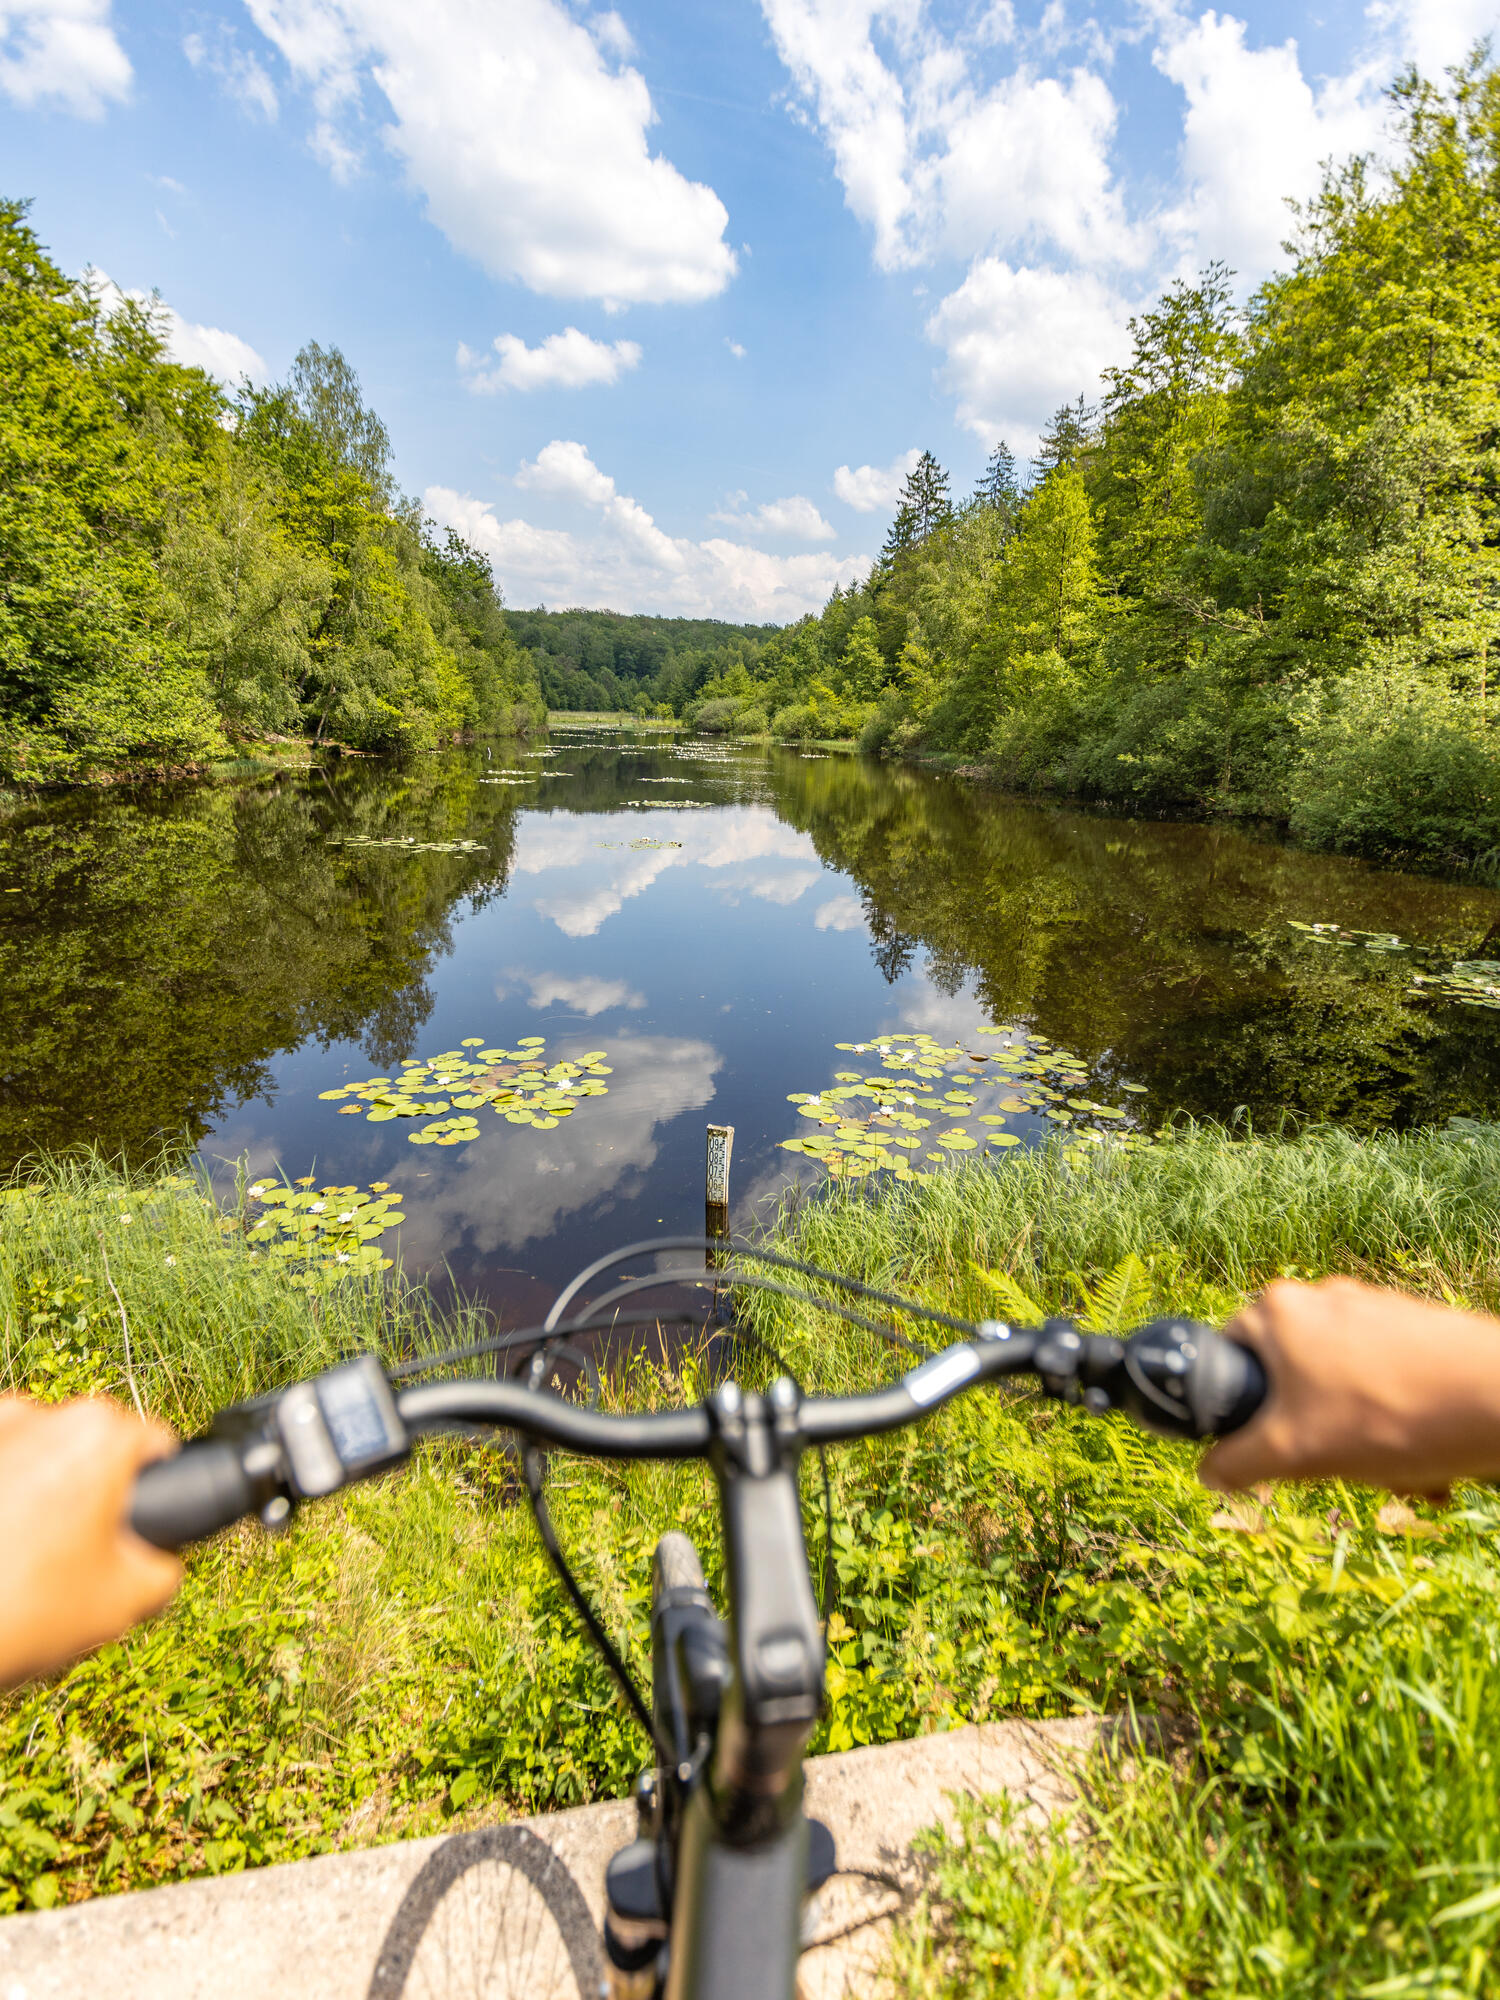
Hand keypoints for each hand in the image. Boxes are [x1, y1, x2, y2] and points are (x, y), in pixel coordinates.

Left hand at [0, 1396, 181, 1684]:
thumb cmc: (18, 1612)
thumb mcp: (125, 1603)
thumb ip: (165, 1565)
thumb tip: (157, 1552)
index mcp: (97, 1434)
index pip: (155, 1447)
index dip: (152, 1493)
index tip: (123, 1533)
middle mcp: (39, 1411)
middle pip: (89, 1446)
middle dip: (84, 1494)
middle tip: (64, 1558)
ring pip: (33, 1453)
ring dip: (30, 1491)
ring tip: (13, 1557)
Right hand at [1199, 1277, 1499, 1498]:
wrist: (1495, 1400)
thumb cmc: (1386, 1417)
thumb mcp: (1294, 1452)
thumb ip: (1239, 1462)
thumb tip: (1209, 1473)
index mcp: (1279, 1311)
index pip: (1230, 1351)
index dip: (1240, 1404)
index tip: (1265, 1441)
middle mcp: (1324, 1296)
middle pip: (1293, 1375)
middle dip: (1314, 1430)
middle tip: (1336, 1462)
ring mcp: (1375, 1308)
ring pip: (1344, 1384)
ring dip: (1362, 1435)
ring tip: (1392, 1469)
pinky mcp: (1417, 1326)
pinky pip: (1387, 1380)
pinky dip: (1397, 1421)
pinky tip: (1423, 1457)